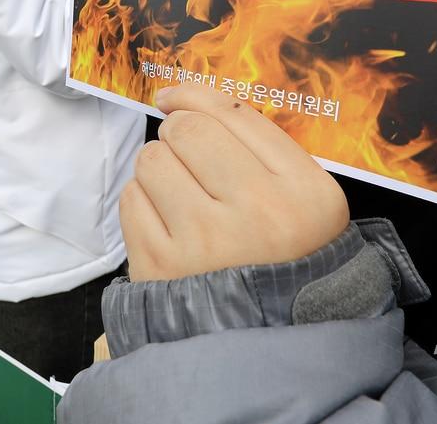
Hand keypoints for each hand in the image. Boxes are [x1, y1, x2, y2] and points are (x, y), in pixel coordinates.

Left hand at [120, 84, 348, 281]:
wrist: (265, 342)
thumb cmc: (281, 257)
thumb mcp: (303, 201)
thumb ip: (258, 146)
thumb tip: (182, 98)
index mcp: (305, 192)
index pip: (236, 116)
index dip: (196, 96)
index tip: (174, 97)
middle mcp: (259, 213)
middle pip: (189, 130)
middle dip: (177, 133)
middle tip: (185, 156)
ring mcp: (206, 242)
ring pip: (153, 159)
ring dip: (159, 167)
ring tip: (179, 195)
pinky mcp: (162, 267)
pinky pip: (131, 199)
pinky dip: (142, 202)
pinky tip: (166, 222)